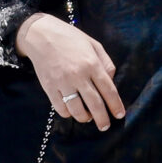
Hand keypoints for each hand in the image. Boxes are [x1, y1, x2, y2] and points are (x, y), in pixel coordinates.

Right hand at [16, 12, 124, 131]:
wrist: (42, 35)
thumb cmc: (71, 38)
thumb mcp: (94, 44)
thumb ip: (105, 62)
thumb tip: (111, 80)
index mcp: (92, 63)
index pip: (108, 89)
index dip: (115, 105)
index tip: (119, 115)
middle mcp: (79, 75)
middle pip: (94, 103)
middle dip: (102, 118)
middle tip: (106, 126)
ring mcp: (63, 83)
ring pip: (77, 110)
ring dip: (85, 118)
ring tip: (88, 118)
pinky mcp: (49, 88)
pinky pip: (60, 108)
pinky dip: (68, 114)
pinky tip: (72, 112)